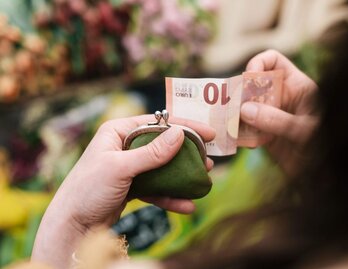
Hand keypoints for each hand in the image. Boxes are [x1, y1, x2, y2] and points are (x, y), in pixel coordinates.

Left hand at [31, 115, 214, 268]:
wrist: (72, 224)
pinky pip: (156, 187)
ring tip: (203, 179)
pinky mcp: (132, 186)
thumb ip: (152, 152)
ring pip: (162, 167)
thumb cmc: (87, 189)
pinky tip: (186, 205)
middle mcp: (124, 146)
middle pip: (163, 145)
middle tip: (208, 160)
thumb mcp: (120, 167)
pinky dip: (170, 196)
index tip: (208, 133)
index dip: (185, 126)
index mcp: (118, 131)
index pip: (158, 123)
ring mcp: (129, 167)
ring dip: (182, 175)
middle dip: (187, 154)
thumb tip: (180, 134)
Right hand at [240, 50, 318, 173]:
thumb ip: (277, 119)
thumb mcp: (304, 130)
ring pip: (244, 107)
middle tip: (233, 107)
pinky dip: (239, 133)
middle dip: (240, 93)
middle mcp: (280, 97)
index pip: (273, 61)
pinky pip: (244, 128)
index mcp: (296, 86)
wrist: (320, 175)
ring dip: (235, 115)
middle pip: (252, 84)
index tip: (249, 79)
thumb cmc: (323, 147)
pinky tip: (243, 142)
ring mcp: (270, 115)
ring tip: (231, 125)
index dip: (258, 64)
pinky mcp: (262, 133)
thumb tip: (244, 110)